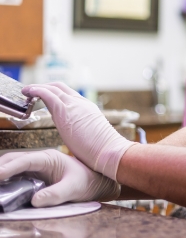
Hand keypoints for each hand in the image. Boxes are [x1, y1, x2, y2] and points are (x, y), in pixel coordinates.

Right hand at [0, 149, 119, 206]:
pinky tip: (2, 191)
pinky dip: (6, 181)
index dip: (8, 168)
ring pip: (12, 167)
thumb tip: (35, 200)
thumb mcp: (73, 188)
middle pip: (13, 161)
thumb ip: (56, 194)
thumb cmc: (87, 181)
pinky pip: (16, 177)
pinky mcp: (34, 177)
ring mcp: (36, 168)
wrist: (96, 181)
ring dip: (1, 175)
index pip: (24, 161)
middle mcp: (39, 160)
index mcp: (49, 158)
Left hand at [22, 82, 136, 179]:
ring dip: (37, 88)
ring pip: (52, 88)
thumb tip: (75, 137)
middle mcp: (80, 102)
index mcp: (87, 107)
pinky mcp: (64, 110)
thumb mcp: (89, 134)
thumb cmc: (100, 150)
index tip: (43, 97)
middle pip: (59, 87)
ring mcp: (73, 105)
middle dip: (44, 87)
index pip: (68, 94)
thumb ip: (80, 129)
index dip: (54, 93)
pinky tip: (27, 92)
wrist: (108, 150)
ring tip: (25, 91)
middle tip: (31, 92)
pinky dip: (36, 90)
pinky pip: (47, 94)